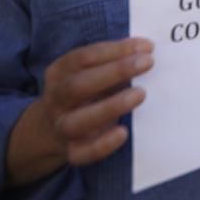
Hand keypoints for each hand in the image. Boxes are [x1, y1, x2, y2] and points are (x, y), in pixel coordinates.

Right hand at [34, 38, 153, 166]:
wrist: (51, 129)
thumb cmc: (84, 92)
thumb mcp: (89, 72)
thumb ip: (112, 62)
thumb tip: (147, 51)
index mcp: (58, 73)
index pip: (83, 58)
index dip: (115, 50)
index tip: (147, 47)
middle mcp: (56, 99)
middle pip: (78, 85)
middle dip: (115, 72)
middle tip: (147, 63)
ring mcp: (61, 126)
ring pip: (78, 121)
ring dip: (111, 106)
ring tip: (140, 93)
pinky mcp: (71, 151)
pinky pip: (83, 153)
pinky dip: (103, 145)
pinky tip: (123, 132)